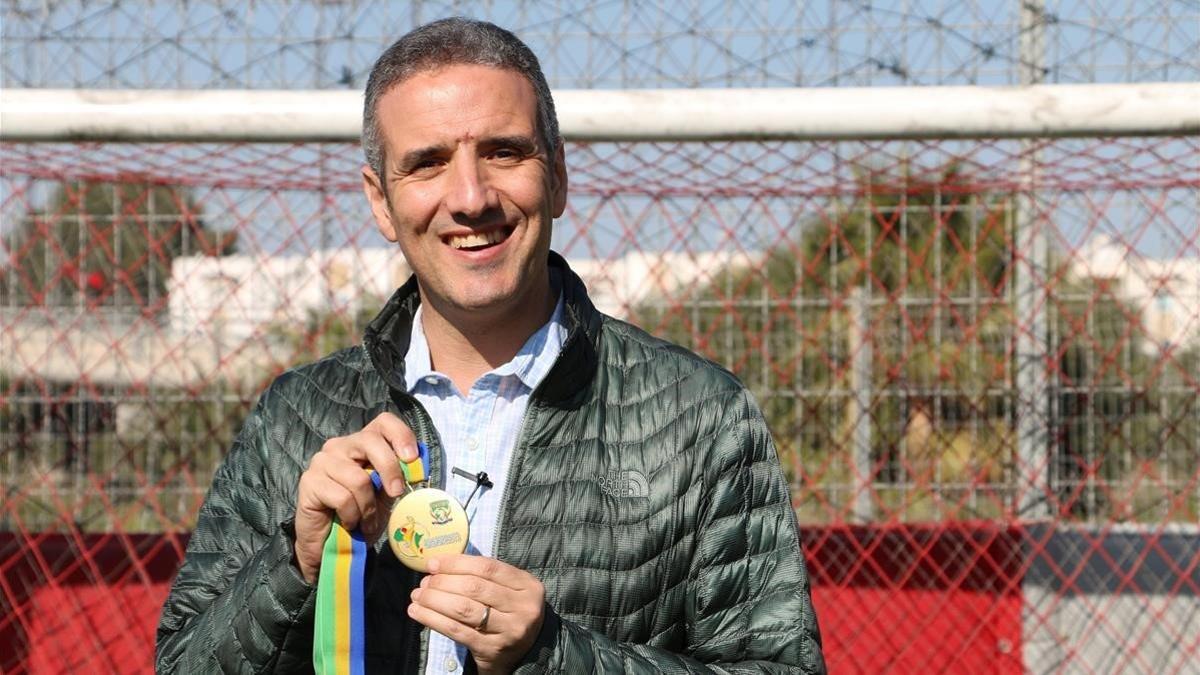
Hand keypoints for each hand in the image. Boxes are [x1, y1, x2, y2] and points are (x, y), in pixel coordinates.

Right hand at [293, 412, 417, 583]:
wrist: (330, 545)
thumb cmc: (361, 516)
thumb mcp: (386, 495)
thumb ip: (397, 477)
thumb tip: (416, 465)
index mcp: (362, 443)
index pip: (383, 422)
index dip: (401, 435)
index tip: (412, 459)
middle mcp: (339, 445)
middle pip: (371, 442)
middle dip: (390, 470)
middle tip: (396, 493)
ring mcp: (322, 461)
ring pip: (359, 478)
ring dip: (368, 506)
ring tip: (366, 521)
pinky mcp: (309, 482)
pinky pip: (342, 497)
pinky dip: (352, 516)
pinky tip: (348, 523)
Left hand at [408, 555, 545, 674]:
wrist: (524, 654)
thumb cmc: (509, 615)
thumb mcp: (509, 591)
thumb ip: (485, 577)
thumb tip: (440, 566)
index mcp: (528, 586)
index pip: (487, 567)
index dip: (456, 563)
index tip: (433, 563)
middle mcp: (522, 607)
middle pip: (474, 587)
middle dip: (442, 582)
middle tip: (424, 583)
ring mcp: (509, 630)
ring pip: (463, 608)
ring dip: (434, 600)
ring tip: (418, 596)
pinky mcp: (491, 649)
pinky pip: (457, 630)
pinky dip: (433, 619)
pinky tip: (418, 612)